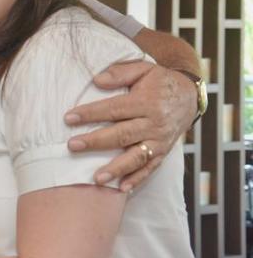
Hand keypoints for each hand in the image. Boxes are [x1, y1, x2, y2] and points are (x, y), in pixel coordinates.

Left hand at [64, 61, 194, 191]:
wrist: (189, 95)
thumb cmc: (159, 81)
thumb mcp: (143, 69)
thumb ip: (120, 73)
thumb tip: (96, 81)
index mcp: (146, 102)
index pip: (114, 109)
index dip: (91, 114)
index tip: (69, 118)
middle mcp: (154, 123)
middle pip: (122, 135)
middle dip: (96, 141)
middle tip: (72, 146)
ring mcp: (160, 140)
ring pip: (136, 157)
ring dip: (116, 169)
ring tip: (96, 178)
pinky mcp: (164, 152)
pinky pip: (150, 168)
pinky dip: (137, 179)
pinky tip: (121, 188)